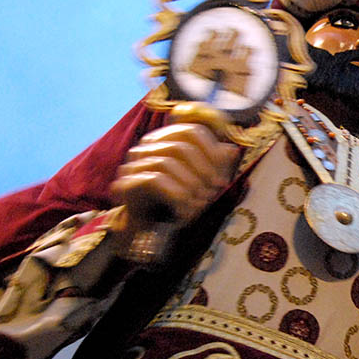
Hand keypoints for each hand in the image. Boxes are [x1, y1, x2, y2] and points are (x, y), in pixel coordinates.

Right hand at [110, 122, 239, 228]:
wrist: (147, 227)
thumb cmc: (176, 199)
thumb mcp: (200, 180)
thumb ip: (214, 164)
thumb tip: (231, 150)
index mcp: (165, 139)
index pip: (191, 131)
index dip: (212, 151)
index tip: (223, 176)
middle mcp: (147, 146)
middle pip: (181, 146)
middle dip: (203, 170)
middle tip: (215, 191)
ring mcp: (135, 163)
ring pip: (168, 163)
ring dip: (191, 184)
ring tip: (202, 203)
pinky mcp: (127, 182)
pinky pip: (155, 180)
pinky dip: (175, 194)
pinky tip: (186, 209)